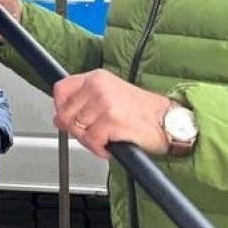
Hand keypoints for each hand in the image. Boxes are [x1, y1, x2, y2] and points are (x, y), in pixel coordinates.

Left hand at [51, 71, 172, 158]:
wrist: (168, 121)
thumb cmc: (142, 111)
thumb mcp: (110, 96)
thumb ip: (83, 103)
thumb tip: (59, 118)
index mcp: (96, 78)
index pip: (61, 89)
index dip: (60, 108)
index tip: (67, 118)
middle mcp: (99, 87)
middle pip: (65, 113)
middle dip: (75, 130)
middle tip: (91, 134)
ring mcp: (105, 103)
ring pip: (77, 129)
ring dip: (89, 141)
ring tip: (105, 139)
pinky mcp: (112, 121)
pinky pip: (92, 141)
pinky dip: (99, 149)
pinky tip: (110, 146)